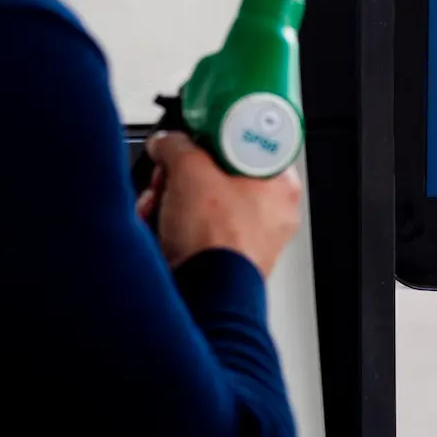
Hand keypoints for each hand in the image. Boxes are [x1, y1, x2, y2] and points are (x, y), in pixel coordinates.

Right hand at [138, 132, 302, 277]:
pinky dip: (168, 226)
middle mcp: (268, 213)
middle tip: (170, 176)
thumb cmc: (217, 242)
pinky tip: (157, 228)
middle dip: (180, 176)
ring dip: (168, 201)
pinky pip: (190, 230)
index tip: (192, 139)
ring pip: (197, 203)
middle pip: (214, 174)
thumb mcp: (190, 169)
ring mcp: (244, 239)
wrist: (204, 298)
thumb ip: (175, 144)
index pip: (245, 143)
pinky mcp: (220, 260)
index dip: (211, 138)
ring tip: (159, 205)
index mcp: (279, 185)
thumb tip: (166, 142)